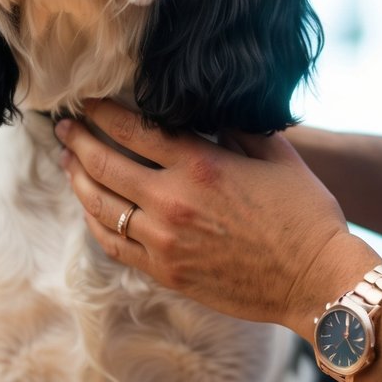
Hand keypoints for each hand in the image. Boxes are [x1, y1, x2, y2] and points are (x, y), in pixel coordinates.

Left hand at [55, 100, 379, 337]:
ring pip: (101, 206)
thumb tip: (207, 110)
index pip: (133, 129)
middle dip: (78, 140)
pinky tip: (92, 208)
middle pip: (104, 164)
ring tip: (68, 162)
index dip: (103, 112)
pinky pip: (115, 245)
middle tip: (63, 126)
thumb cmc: (305, 215)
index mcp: (200, 165)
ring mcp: (165, 242)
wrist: (317, 281)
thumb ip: (237, 128)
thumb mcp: (277, 155)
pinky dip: (97, 221)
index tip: (87, 100)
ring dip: (78, 179)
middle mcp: (173, 202)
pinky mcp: (166, 273)